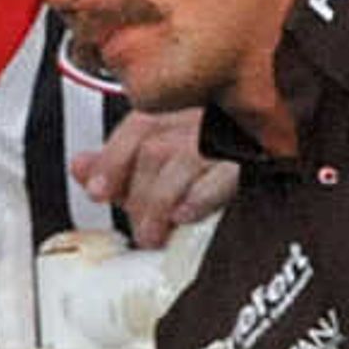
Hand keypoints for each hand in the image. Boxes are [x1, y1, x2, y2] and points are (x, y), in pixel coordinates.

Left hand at [71, 110, 238, 249]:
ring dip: (159, 204)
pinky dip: (199, 198)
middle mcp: (200, 120)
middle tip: (138, 229)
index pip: (138, 128)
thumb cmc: (215, 155)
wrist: (268, 146)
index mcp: (177, 113)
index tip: (97, 191)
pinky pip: (223, 177)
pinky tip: (184, 216)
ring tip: (152, 235)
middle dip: (138, 196)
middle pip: (155, 151)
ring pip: (181, 163)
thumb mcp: (161, 153)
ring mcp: (226, 140)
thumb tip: (80, 167)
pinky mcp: (252, 163)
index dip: (112, 161)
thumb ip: (119, 161)